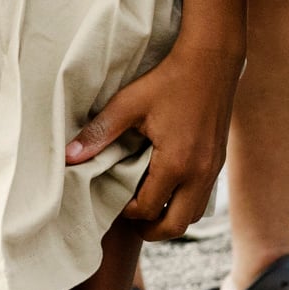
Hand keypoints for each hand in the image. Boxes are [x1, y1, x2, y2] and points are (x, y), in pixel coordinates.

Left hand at [66, 42, 240, 240]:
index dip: (128, 211)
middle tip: (132, 219)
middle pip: (176, 226)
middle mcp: (199, 173)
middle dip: (151, 230)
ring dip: (171, 216)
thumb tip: (69, 157)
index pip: (148, 209)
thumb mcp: (129, 104)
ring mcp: (213, 169)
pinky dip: (184, 202)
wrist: (212, 59)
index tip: (116, 197)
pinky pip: (203, 198)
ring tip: (149, 203)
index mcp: (176, 163)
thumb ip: (99, 133)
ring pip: (194, 216)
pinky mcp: (219, 161)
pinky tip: (167, 184)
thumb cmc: (170, 79)